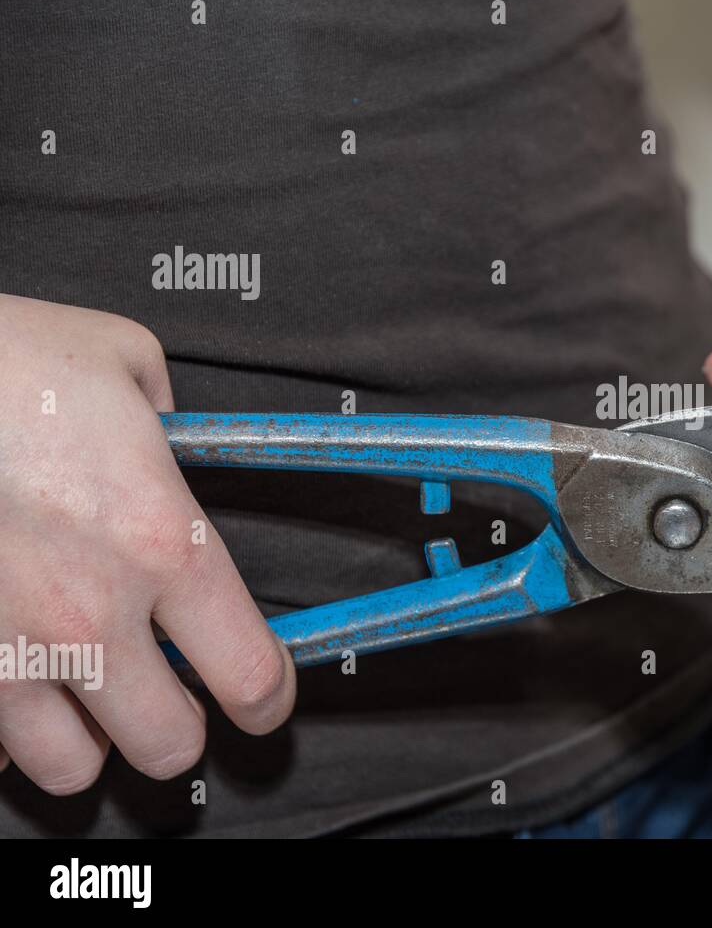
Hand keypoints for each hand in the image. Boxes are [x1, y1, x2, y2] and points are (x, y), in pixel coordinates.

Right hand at [0, 295, 294, 793]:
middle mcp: (88, 609)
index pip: (251, 673)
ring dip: (91, 735)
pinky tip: (13, 671)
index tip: (264, 698)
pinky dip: (4, 727)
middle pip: (169, 744)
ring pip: (72, 766)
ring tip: (87, 689)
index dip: (269, 698)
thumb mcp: (123, 361)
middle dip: (180, 724)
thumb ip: (167, 421)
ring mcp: (4, 646)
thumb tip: (172, 439)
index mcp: (162, 540)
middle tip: (171, 693)